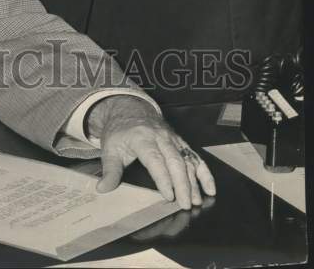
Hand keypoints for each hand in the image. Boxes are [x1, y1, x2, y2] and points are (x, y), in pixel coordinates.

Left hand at [86, 96, 216, 209]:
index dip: (163, 178)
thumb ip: (109, 170)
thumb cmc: (119, 132)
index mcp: (142, 138)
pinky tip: (210, 188)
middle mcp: (160, 137)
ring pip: (187, 160)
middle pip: (175, 161)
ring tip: (197, 201)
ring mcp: (173, 139)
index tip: (168, 196)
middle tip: (186, 204)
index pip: (155, 159)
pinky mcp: (180, 142)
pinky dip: (205, 172)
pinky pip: (195, 157)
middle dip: (182, 184)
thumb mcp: (110, 148)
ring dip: (194, 181)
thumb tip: (102, 189)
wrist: (129, 108)